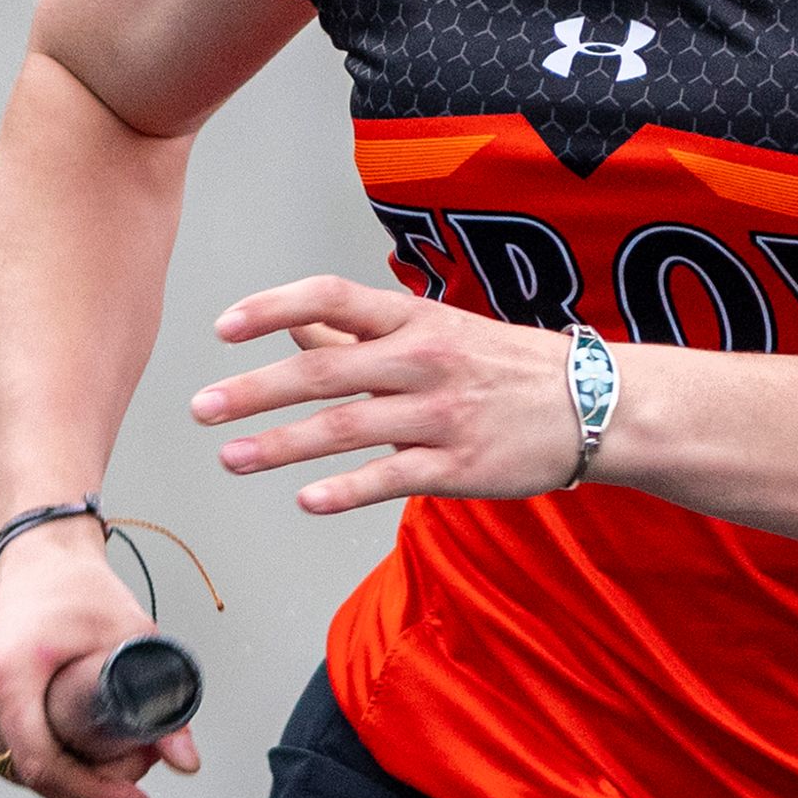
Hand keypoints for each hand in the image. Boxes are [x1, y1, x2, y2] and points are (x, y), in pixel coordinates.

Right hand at [0, 517, 200, 797]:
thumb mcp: (132, 636)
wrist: (37, 560)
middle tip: (139, 763)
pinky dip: (40, 762)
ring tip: (113, 749)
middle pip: (34, 774)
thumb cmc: (78, 590)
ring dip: (66, 775)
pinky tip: (75, 745)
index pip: (43, 764)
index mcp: (9, 675)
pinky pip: (2, 758)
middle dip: (91, 782)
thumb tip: (186, 761)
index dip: (93, 793)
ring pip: (18, 771)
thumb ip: (164, 701)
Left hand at [195, 275, 588, 513]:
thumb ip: (360, 334)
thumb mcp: (436, 332)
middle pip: (324, 371)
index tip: (223, 327)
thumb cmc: (505, 366)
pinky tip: (305, 500)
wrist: (595, 405)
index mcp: (416, 320)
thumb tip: (291, 325)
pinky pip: (391, 477)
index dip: (274, 308)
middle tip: (202, 408)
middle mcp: (425, 359)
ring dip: (281, 445)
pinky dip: (345, 489)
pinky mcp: (459, 465)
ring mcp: (442, 414)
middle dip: (255, 390)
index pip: (333, 298)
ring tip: (229, 458)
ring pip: (347, 428)